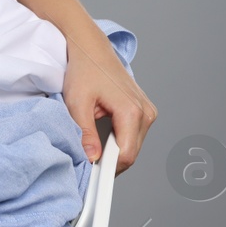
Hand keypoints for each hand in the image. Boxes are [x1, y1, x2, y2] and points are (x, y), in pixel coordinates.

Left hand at [61, 36, 156, 175]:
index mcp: (132, 111)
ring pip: (133, 145)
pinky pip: (134, 135)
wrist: (92, 50)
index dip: (110, 169)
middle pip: (131, 153)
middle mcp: (146, 112)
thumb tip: (91, 158)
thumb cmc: (85, 71)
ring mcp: (148, 111)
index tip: (94, 176)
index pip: (127, 154)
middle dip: (110, 160)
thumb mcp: (77, 103)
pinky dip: (119, 140)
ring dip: (114, 150)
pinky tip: (104, 134)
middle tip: (88, 159)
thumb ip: (85, 133)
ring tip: (94, 141)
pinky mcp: (145, 111)